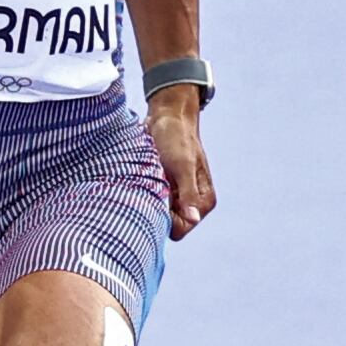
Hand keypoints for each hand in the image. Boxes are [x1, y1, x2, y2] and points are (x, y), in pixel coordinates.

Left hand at [149, 88, 214, 236]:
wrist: (166, 116)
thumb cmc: (176, 138)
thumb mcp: (182, 164)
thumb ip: (188, 192)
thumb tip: (193, 218)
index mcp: (203, 201)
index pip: (180, 229)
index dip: (166, 219)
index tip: (157, 196)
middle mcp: (191, 203)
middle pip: (167, 225)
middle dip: (155, 209)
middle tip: (150, 184)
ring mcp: (177, 197)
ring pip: (156, 214)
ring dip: (148, 199)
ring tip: (148, 178)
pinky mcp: (164, 189)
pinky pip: (149, 202)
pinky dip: (143, 193)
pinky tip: (143, 177)